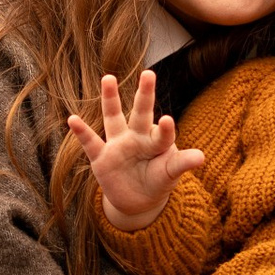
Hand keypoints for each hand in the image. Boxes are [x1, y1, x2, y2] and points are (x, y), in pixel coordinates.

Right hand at [64, 69, 203, 227]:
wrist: (137, 201)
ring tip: (109, 78)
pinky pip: (90, 142)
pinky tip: (73, 119)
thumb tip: (202, 157)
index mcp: (156, 142)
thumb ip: (181, 163)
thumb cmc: (157, 181)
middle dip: (144, 95)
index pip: (163, 134)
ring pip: (113, 118)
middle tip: (149, 74)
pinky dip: (81, 132)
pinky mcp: (101, 158)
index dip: (165, 129)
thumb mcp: (170, 174)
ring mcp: (118, 145)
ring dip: (110, 99)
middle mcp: (137, 137)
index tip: (168, 120)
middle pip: (140, 113)